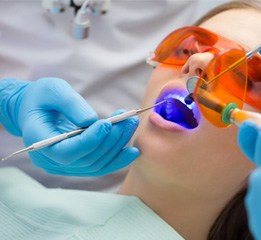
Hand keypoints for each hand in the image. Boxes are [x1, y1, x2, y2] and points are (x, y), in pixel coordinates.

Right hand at [0, 78, 138, 175]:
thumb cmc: (41, 97)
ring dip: (117, 146)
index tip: (107, 124)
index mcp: (38, 140)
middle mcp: (50, 160)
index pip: (65, 152)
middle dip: (110, 139)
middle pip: (86, 158)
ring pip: (96, 164)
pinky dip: (117, 160)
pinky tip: (133, 151)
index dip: (89, 141)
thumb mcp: (53, 90)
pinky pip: (99, 166)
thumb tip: (92, 121)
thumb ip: (70, 103)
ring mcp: (64, 165)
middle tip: (128, 120)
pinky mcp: (76, 165)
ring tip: (130, 125)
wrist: (34, 109)